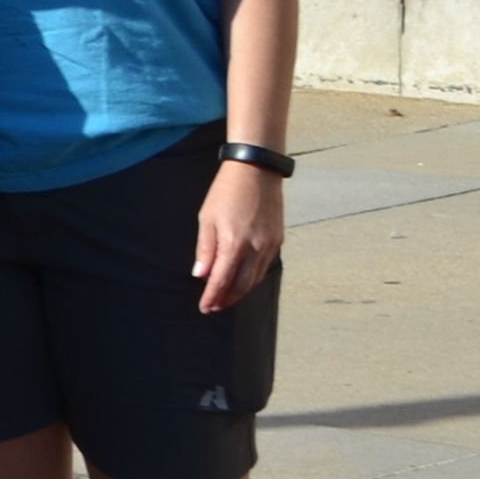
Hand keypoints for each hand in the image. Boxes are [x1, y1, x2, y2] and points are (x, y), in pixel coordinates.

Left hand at [195, 161, 285, 312]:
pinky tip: (243, 279)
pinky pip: (265, 266)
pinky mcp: (278, 240)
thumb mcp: (207, 218)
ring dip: (241, 291)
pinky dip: (253, 278)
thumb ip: (205, 249)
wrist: (256, 171)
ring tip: (227, 297)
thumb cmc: (226, 193)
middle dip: (228, 299)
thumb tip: (201, 275)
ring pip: (256, 279)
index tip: (204, 307)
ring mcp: (269, 245)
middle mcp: (255, 249)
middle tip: (214, 306)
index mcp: (234, 243)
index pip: (222, 280)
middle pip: (242, 286)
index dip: (212, 297)